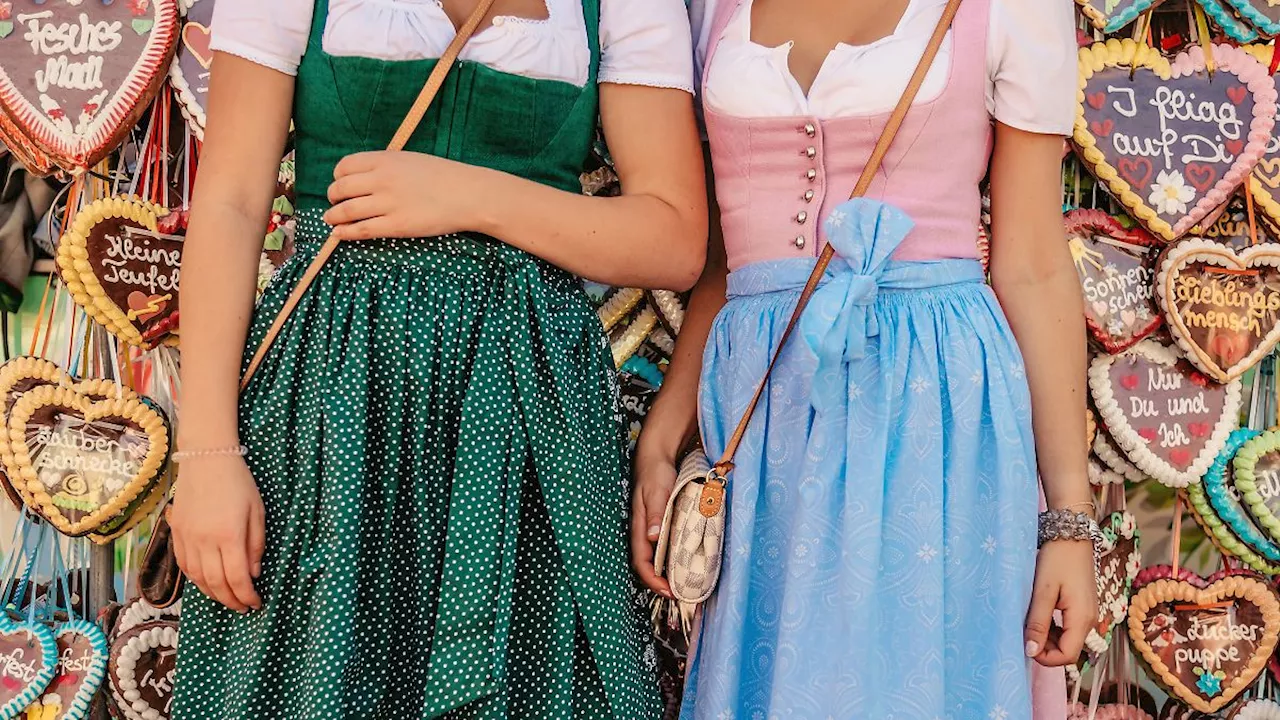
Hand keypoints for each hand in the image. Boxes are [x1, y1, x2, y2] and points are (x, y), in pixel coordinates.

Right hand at [170, 455, 265, 612]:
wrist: (205, 459)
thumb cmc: (238, 482)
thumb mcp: (257, 511)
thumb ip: (256, 544)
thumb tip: (253, 573)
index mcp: (229, 536)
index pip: (237, 578)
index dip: (247, 596)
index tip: (256, 603)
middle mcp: (205, 541)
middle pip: (216, 583)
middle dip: (231, 600)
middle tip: (243, 607)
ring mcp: (187, 538)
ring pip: (197, 578)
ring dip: (213, 594)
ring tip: (227, 599)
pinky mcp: (176, 533)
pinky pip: (184, 565)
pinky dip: (196, 580)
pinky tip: (206, 583)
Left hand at [323, 151, 492, 239]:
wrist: (468, 194)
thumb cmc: (443, 176)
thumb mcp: (410, 160)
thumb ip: (385, 166)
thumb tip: (362, 179)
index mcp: (385, 160)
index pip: (345, 166)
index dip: (337, 177)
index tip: (340, 184)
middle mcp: (382, 179)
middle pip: (340, 189)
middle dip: (332, 197)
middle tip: (334, 203)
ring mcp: (388, 203)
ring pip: (346, 211)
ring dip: (333, 216)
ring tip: (331, 220)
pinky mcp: (396, 226)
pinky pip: (361, 230)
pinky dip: (345, 232)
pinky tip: (340, 233)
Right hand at [630, 441, 676, 599]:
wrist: (656, 457)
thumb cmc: (655, 473)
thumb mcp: (657, 491)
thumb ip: (655, 513)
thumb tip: (652, 537)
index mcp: (638, 528)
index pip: (641, 563)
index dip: (653, 581)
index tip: (670, 592)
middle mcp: (643, 533)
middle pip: (647, 566)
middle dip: (661, 584)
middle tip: (681, 594)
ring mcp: (650, 530)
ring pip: (655, 559)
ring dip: (667, 573)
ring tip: (684, 584)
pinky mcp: (659, 525)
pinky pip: (663, 548)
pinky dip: (672, 560)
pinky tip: (685, 563)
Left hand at [1025, 540, 1096, 666]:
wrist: (1072, 535)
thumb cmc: (1057, 560)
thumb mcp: (1043, 591)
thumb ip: (1038, 622)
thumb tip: (1031, 651)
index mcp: (1082, 619)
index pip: (1067, 656)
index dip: (1045, 658)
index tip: (1025, 645)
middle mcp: (1089, 621)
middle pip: (1068, 650)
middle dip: (1044, 648)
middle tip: (1024, 631)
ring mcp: (1087, 614)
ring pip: (1067, 639)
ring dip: (1047, 637)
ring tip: (1029, 620)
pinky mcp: (1082, 607)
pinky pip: (1068, 627)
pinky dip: (1052, 627)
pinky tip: (1038, 614)